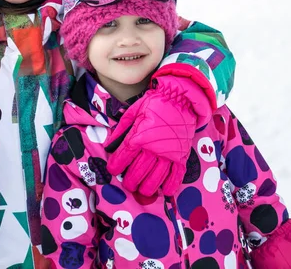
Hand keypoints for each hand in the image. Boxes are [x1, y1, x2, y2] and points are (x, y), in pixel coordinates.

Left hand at [106, 72, 211, 195]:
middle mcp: (153, 148)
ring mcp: (169, 154)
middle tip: (127, 184)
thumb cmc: (155, 103)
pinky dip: (170, 186)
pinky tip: (164, 192)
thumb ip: (121, 128)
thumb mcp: (134, 111)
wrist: (181, 99)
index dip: (116, 166)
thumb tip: (108, 144)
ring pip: (155, 178)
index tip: (112, 171)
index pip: (123, 157)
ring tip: (142, 191)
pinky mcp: (182, 156)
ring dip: (147, 188)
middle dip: (130, 181)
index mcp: (139, 136)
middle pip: (138, 172)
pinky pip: (176, 175)